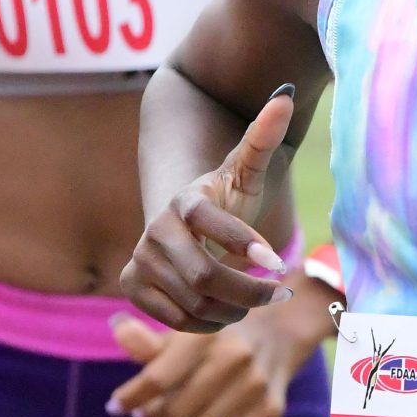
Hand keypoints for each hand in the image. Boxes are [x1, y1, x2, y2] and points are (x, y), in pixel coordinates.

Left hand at [107, 269, 336, 416]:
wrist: (280, 328)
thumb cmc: (218, 332)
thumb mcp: (185, 326)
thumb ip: (150, 337)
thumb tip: (117, 328)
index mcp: (207, 333)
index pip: (157, 378)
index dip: (129, 398)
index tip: (114, 407)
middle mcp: (235, 358)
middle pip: (174, 411)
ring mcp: (255, 387)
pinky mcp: (269, 412)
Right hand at [120, 88, 296, 332]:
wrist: (184, 224)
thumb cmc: (226, 199)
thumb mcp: (247, 172)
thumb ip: (263, 138)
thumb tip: (285, 93)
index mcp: (185, 200)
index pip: (209, 222)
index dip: (243, 243)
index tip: (279, 264)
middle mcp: (155, 228)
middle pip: (204, 276)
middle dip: (250, 292)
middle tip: (279, 293)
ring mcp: (140, 258)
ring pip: (194, 303)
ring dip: (234, 309)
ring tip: (254, 300)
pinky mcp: (131, 285)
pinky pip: (177, 320)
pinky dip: (209, 322)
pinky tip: (226, 310)